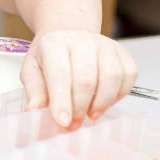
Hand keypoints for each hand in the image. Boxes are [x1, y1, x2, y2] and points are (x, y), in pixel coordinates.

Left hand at [20, 29, 137, 128]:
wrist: (68, 36)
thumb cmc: (49, 56)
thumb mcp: (32, 70)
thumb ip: (34, 90)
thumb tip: (34, 110)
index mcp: (54, 44)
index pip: (60, 74)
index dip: (62, 101)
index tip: (62, 122)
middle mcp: (82, 41)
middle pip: (86, 80)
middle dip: (80, 108)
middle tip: (74, 124)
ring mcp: (105, 45)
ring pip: (111, 78)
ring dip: (101, 103)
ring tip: (89, 114)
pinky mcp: (123, 53)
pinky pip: (128, 77)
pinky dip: (118, 96)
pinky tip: (103, 101)